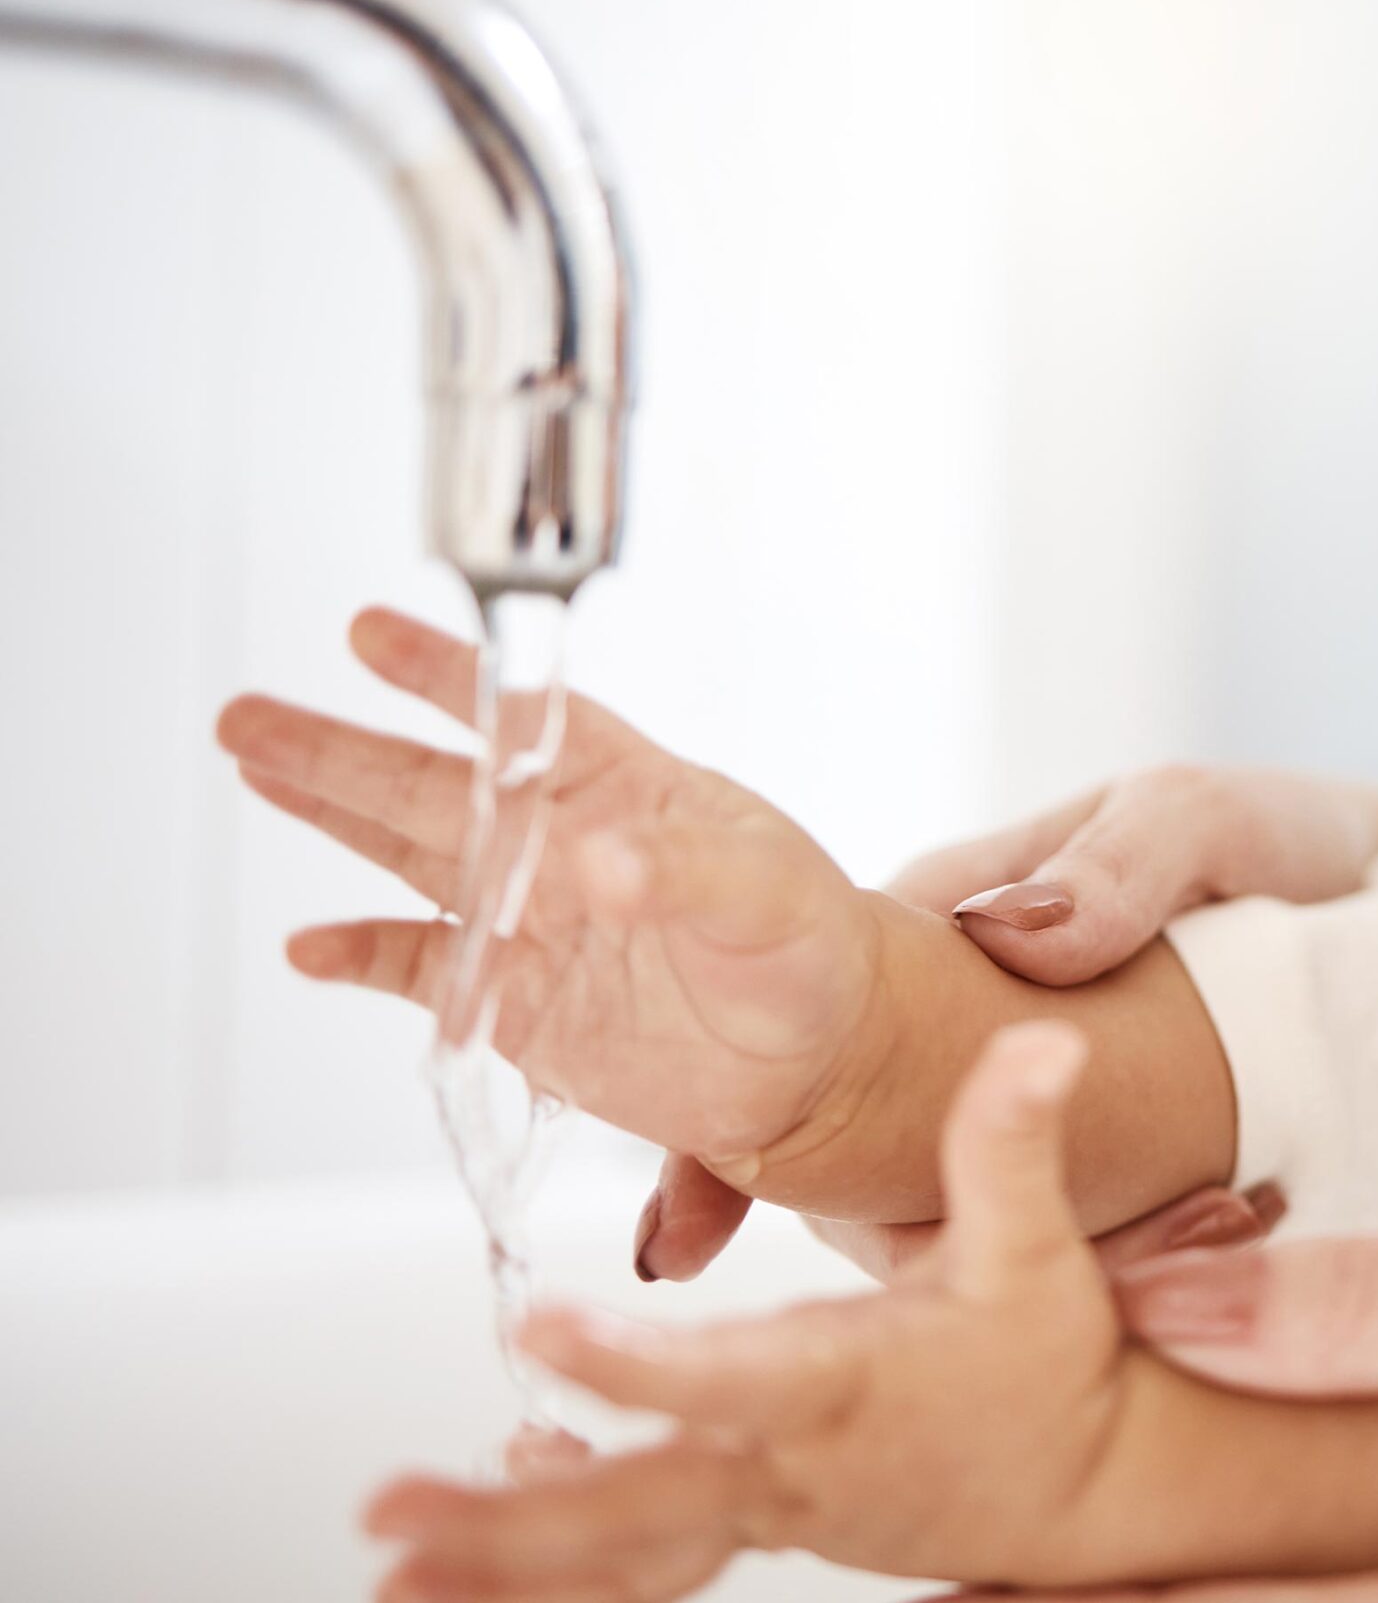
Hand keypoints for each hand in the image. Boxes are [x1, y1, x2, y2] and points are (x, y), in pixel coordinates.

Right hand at [219, 608, 880, 1183]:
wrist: (819, 1054)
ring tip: (253, 766)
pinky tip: (308, 946)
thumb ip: (683, 871)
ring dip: (331, 814)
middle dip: (338, 747)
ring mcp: (530, 919)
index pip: (520, 718)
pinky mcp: (516, 1002)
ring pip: (409, 856)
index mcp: (623, 786)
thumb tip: (600, 863)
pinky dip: (365, 958)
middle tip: (248, 713)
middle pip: (431, 783)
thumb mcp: (767, 892)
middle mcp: (560, 842)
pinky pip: (424, 970)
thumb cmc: (808, 946)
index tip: (368, 632)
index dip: (445, 674)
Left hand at [366, 1021, 1142, 1597]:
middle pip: (640, 1508)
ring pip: (620, 1557)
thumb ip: (1010, 1143)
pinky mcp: (746, 1527)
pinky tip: (470, 1547)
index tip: (541, 1334)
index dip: (635, 1364)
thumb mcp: (1033, 1248)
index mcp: (843, 1382)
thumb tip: (1038, 1042)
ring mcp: (762, 1509)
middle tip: (393, 1514)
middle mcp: (786, 1461)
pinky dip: (552, 1572)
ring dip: (502, 1569)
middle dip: (510, 1526)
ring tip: (392, 1574)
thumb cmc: (1044, 1362)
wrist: (1079, 1487)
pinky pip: (636, 1567)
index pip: (728, 1378)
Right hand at [636, 765, 1377, 1280]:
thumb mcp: (1205, 815)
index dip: (745, 1115)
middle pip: (862, 1136)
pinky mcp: (1120, 1162)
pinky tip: (1156, 1286)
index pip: (815, 1014)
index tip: (695, 1217)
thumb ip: (1118, 862)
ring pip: (966, 1196)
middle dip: (856, 1222)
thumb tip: (1012, 934)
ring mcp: (1043, 1097)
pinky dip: (1094, 1267)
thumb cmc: (1291, 836)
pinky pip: (1069, 1227)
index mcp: (960, 914)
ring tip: (1138, 1255)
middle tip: (911, 1281)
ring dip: (993, 1253)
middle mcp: (977, 1015)